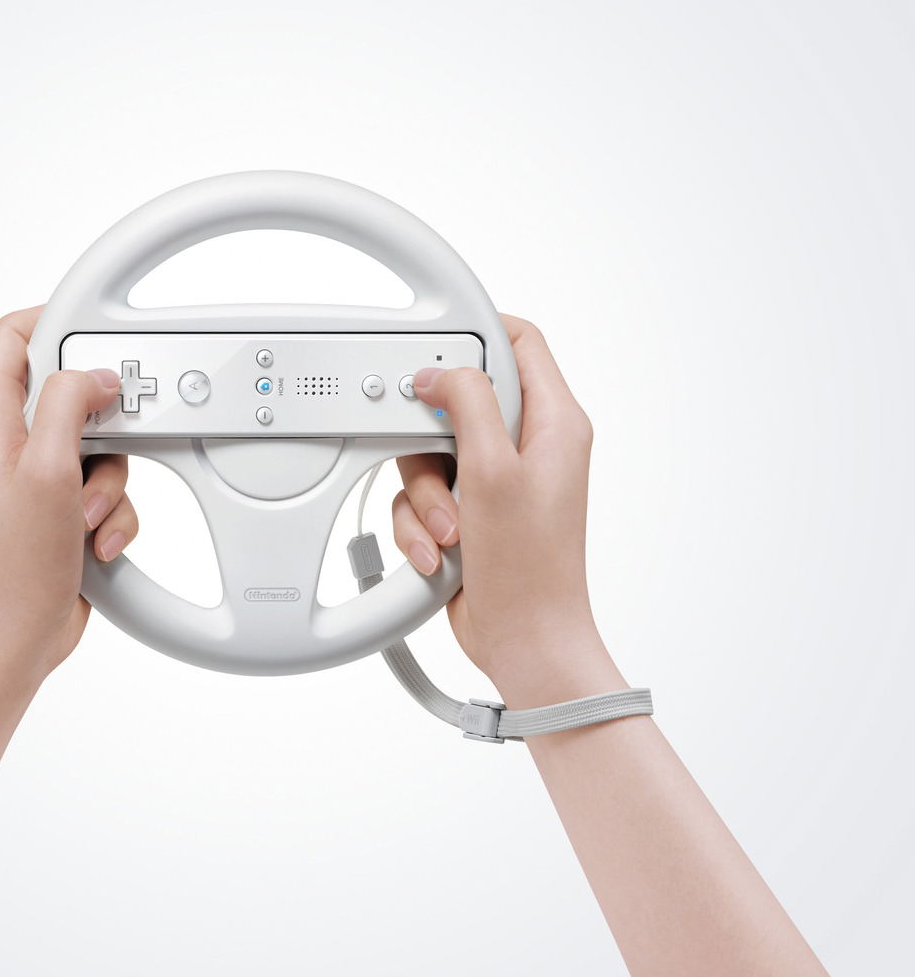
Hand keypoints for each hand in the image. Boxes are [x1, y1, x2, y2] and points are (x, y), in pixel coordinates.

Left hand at [0, 307, 137, 687]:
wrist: (10, 639)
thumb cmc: (10, 566)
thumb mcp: (49, 469)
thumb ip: (73, 403)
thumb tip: (98, 373)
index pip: (14, 336)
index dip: (59, 324)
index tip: (103, 340)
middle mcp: (4, 440)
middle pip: (70, 392)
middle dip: (103, 425)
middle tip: (111, 441)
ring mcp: (31, 475)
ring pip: (96, 444)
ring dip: (109, 481)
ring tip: (84, 516)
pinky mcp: (55, 507)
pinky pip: (102, 487)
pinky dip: (110, 513)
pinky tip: (92, 540)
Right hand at [391, 317, 620, 703]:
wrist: (524, 641)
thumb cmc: (529, 569)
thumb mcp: (492, 472)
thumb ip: (467, 404)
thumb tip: (438, 370)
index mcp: (554, 423)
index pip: (519, 343)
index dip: (474, 335)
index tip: (433, 351)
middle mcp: (528, 446)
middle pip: (458, 402)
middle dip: (431, 443)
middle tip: (438, 466)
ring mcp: (496, 481)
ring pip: (430, 453)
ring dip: (425, 496)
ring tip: (451, 530)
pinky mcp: (470, 511)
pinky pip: (424, 496)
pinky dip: (421, 524)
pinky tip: (440, 553)